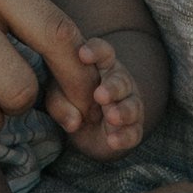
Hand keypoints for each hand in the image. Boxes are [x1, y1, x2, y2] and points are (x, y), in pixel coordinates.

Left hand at [61, 37, 147, 160]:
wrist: (88, 130)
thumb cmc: (72, 100)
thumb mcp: (59, 98)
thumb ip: (60, 104)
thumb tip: (73, 122)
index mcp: (102, 65)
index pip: (103, 52)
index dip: (95, 51)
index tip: (82, 55)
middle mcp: (120, 82)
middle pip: (120, 80)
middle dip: (112, 87)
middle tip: (100, 95)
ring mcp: (130, 105)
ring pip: (131, 105)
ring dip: (122, 111)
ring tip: (111, 117)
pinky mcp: (133, 129)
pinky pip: (133, 133)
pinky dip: (124, 137)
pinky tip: (113, 141)